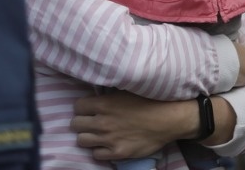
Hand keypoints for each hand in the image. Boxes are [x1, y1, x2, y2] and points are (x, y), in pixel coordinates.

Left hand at [72, 92, 194, 159]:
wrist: (169, 119)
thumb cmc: (151, 100)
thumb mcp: (127, 90)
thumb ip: (109, 95)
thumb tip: (98, 96)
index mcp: (103, 104)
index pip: (77, 107)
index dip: (83, 107)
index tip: (89, 109)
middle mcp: (102, 122)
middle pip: (75, 124)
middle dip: (81, 122)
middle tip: (91, 122)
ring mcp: (108, 140)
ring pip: (81, 141)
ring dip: (88, 136)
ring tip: (96, 134)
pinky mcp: (117, 153)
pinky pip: (96, 155)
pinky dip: (100, 150)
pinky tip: (107, 144)